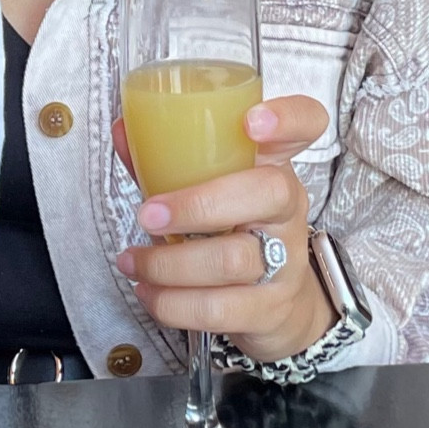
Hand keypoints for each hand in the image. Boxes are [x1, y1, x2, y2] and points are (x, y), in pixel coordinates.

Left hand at [112, 94, 336, 365]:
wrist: (278, 300)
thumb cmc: (233, 227)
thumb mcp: (211, 187)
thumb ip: (168, 159)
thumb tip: (123, 130)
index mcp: (275, 164)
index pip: (306, 124)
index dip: (287, 118)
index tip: (251, 121)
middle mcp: (289, 206)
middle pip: (267, 193)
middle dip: (198, 204)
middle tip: (147, 215)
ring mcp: (287, 259)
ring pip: (233, 259)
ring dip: (168, 263)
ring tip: (132, 261)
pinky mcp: (271, 308)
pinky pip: (220, 309)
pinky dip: (173, 304)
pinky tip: (149, 293)